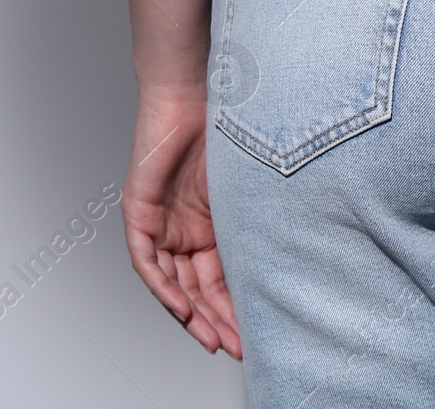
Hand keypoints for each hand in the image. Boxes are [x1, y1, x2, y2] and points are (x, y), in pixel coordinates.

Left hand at [122, 84, 241, 359]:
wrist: (195, 88)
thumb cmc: (228, 124)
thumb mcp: (247, 188)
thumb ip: (256, 222)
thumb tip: (295, 255)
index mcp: (210, 224)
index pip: (220, 277)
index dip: (236, 306)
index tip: (255, 331)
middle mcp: (184, 228)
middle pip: (197, 288)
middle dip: (218, 320)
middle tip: (240, 345)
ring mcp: (160, 222)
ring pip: (173, 283)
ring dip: (192, 314)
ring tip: (214, 339)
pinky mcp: (139, 213)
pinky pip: (147, 263)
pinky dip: (164, 288)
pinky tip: (182, 309)